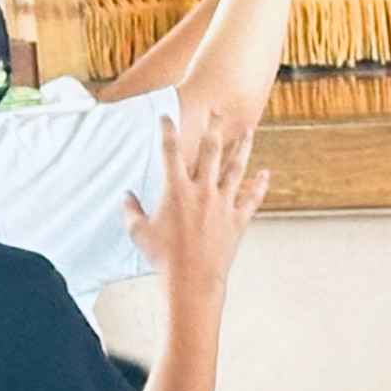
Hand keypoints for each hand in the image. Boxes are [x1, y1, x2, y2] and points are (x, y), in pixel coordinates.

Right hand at [127, 110, 269, 299]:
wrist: (192, 280)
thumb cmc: (162, 258)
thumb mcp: (139, 233)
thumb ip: (131, 211)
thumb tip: (125, 197)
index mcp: (176, 190)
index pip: (170, 151)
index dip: (167, 130)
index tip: (166, 115)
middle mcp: (202, 191)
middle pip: (210, 150)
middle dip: (214, 127)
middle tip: (219, 110)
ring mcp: (223, 203)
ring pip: (236, 168)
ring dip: (243, 148)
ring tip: (249, 131)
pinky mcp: (238, 219)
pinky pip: (252, 198)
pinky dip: (259, 185)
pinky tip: (265, 174)